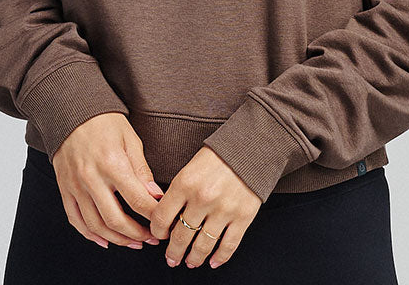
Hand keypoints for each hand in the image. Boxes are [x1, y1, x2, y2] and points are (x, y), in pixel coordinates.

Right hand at [51, 112, 164, 249]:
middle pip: (115, 220)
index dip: (153, 216)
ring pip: (96, 226)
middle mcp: (91, 178)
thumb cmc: (104, 122)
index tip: (163, 222)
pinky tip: (105, 240)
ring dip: (117, 239)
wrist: (71, 111)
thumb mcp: (130, 139)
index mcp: (112, 164)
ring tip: (133, 243)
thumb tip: (155, 196)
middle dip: (137, 235)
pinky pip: (76, 220)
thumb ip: (141, 169)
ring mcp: (75, 186)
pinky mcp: (64, 189)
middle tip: (151, 239)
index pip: (137, 200)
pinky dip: (90, 235)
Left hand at [148, 146, 261, 268]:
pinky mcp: (243, 217)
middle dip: (173, 252)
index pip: (162, 217)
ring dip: (194, 258)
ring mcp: (223, 210)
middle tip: (172, 258)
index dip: (157, 231)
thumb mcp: (191, 166)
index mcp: (185, 182)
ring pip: (203, 245)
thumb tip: (167, 217)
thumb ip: (179, 190)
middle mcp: (202, 198)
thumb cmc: (219, 155)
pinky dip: (220, 258)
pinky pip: (228, 245)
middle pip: (181, 236)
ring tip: (191, 262)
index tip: (159, 236)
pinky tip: (213, 261)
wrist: (251, 147)